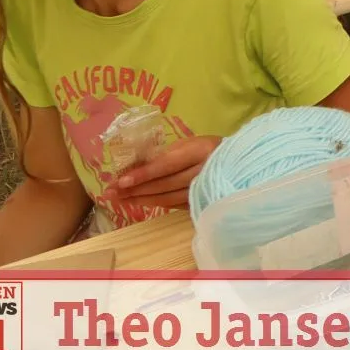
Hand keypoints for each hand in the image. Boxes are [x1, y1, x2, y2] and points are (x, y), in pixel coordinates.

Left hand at [103, 134, 220, 211]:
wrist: (239, 163)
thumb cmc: (208, 149)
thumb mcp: (189, 144)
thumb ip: (166, 155)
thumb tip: (133, 167)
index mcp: (200, 151)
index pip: (166, 165)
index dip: (143, 174)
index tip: (121, 182)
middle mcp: (204, 172)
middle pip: (164, 184)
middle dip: (135, 189)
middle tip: (110, 193)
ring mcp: (204, 190)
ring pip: (167, 198)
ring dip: (141, 199)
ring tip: (120, 199)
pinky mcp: (202, 202)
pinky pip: (174, 205)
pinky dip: (154, 204)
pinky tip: (139, 202)